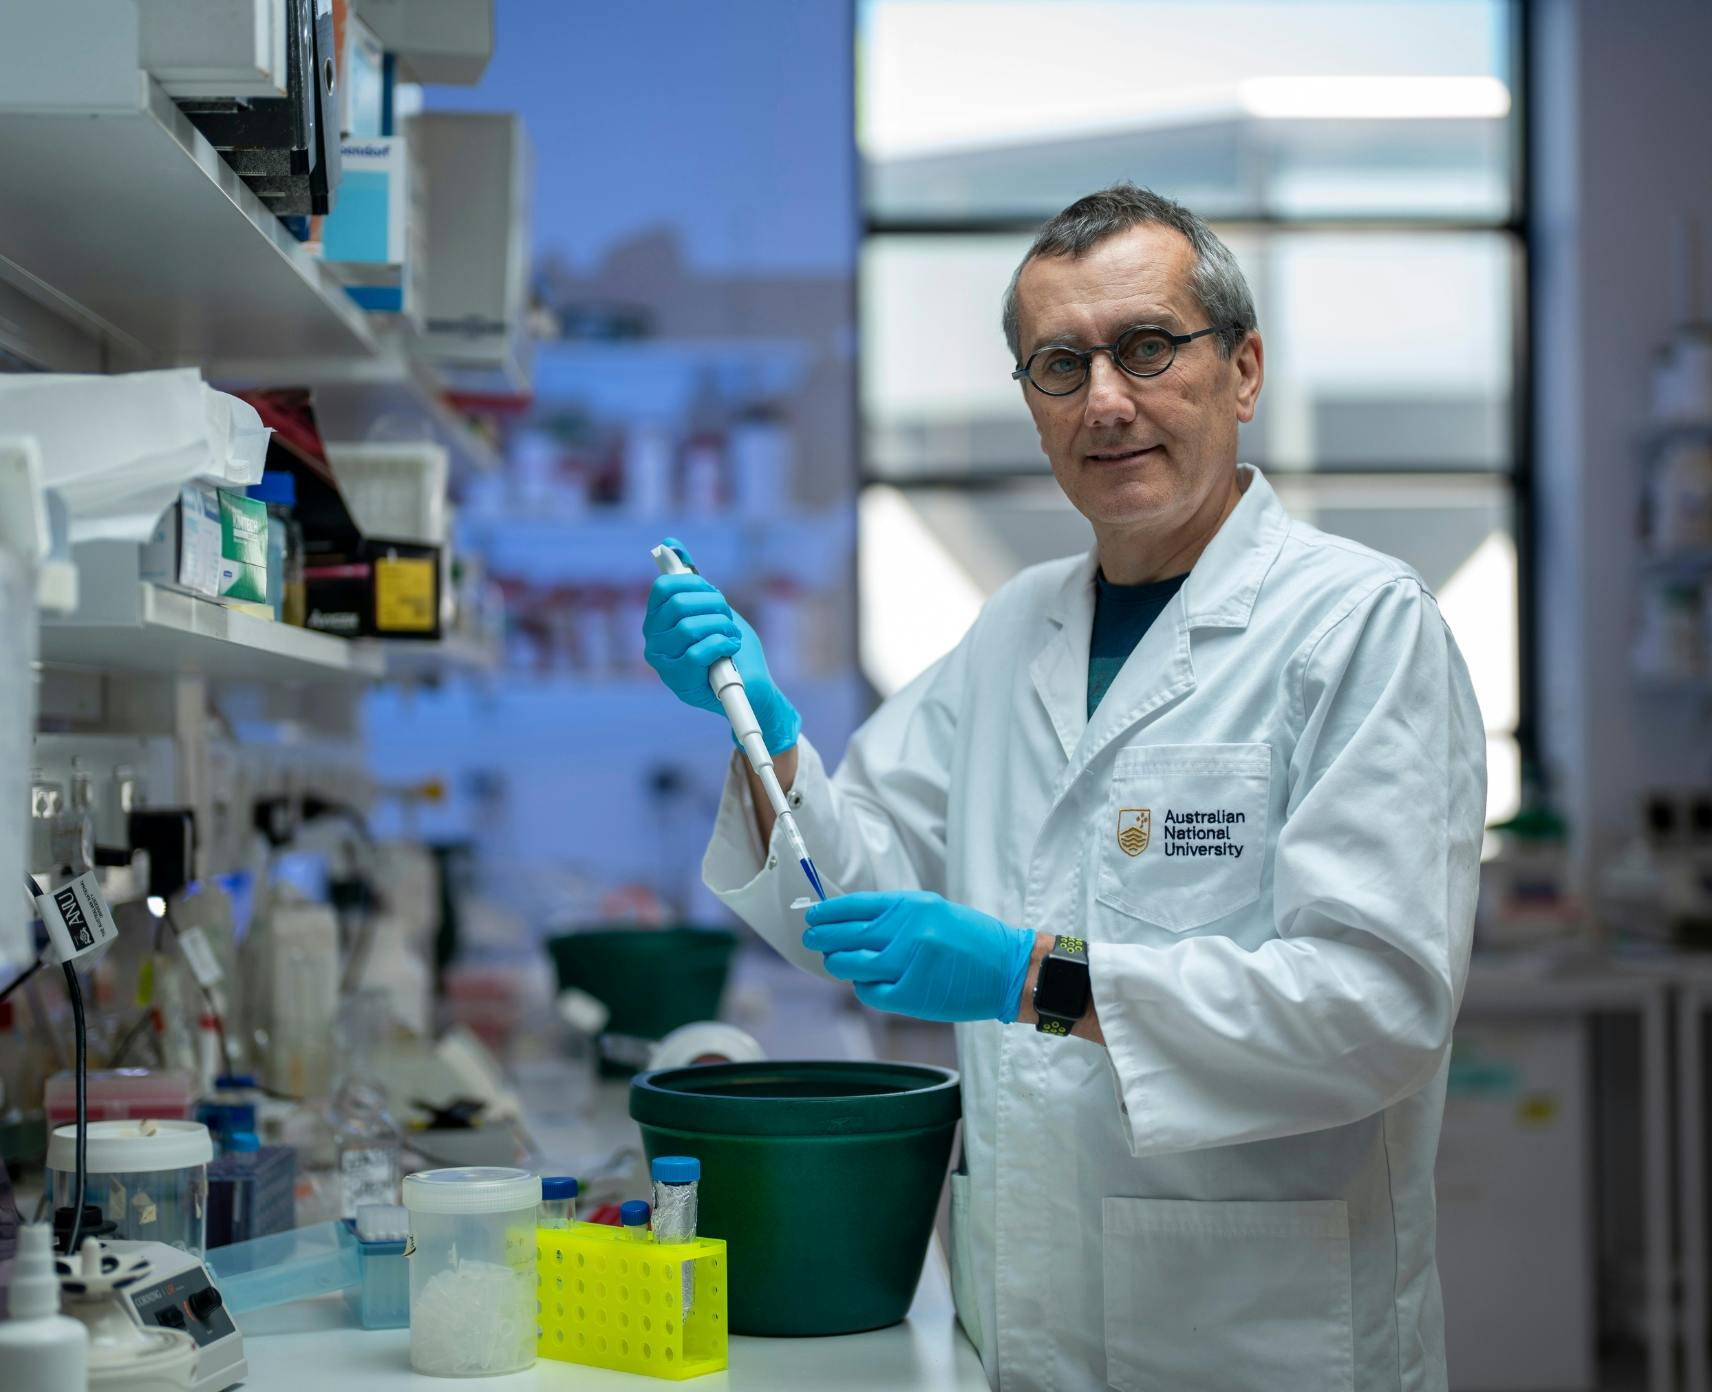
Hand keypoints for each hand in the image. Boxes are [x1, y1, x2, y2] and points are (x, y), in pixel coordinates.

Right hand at [642, 537, 799, 753]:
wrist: (752, 688)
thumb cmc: (730, 647)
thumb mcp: (712, 608)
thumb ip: (691, 579)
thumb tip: (669, 542)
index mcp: (657, 622)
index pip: (664, 588)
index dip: (695, 584)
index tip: (715, 595)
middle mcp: (653, 642)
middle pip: (678, 604)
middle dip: (713, 606)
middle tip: (728, 619)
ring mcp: (664, 664)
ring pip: (689, 627)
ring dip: (721, 627)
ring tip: (732, 637)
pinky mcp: (680, 682)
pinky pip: (698, 652)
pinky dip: (722, 645)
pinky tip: (731, 649)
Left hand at [803, 891, 1035, 1022]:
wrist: (1008, 970)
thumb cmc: (972, 940)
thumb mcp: (935, 912)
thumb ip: (897, 916)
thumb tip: (853, 924)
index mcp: (912, 906)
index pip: (856, 906)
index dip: (828, 911)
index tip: (813, 915)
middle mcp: (907, 930)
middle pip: (847, 935)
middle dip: (823, 937)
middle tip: (811, 938)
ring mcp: (907, 963)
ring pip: (852, 964)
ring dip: (837, 962)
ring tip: (833, 960)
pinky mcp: (911, 994)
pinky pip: (870, 991)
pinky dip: (862, 987)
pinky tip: (863, 982)